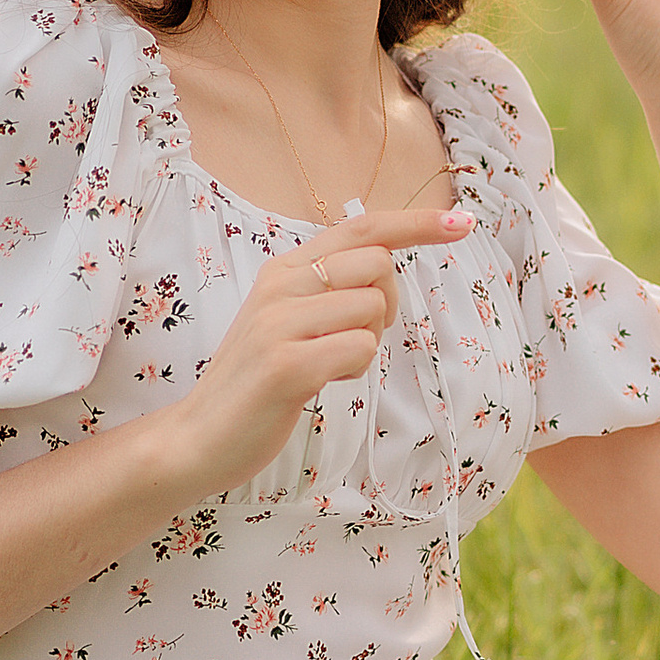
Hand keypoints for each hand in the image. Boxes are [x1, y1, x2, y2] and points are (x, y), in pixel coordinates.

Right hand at [168, 205, 468, 491]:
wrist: (197, 438)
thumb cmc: (255, 384)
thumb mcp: (286, 321)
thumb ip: (326, 290)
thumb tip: (383, 265)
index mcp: (283, 270)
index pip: (363, 227)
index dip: (417, 223)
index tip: (462, 221)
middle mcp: (280, 285)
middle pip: (379, 265)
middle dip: (388, 304)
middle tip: (354, 339)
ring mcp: (280, 323)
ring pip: (372, 308)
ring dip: (366, 344)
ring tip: (327, 366)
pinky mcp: (287, 364)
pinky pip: (360, 348)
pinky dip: (354, 370)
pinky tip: (322, 383)